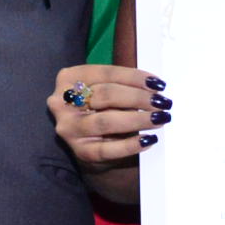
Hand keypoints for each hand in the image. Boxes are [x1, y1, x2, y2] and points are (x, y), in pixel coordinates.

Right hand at [48, 63, 167, 169]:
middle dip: (138, 98)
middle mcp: (62, 102)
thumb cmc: (101, 108)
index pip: (107, 73)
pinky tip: (148, 140)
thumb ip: (122, 85)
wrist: (90, 143)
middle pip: (106, 95)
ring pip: (106, 121)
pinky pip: (108, 149)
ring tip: (160, 118)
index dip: (135, 77)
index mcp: (69, 78)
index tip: (159, 84)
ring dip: (138, 119)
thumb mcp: (105, 90)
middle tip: (162, 103)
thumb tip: (155, 88)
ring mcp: (69, 128)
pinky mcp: (80, 151)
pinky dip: (131, 145)